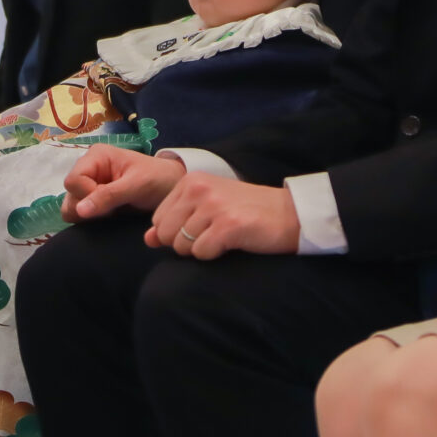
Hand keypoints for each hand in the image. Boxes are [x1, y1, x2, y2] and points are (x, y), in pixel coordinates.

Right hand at [61, 148, 183, 221]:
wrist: (173, 188)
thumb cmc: (158, 179)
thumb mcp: (136, 185)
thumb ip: (108, 196)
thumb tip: (79, 211)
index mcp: (96, 157)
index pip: (73, 181)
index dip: (86, 195)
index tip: (109, 204)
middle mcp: (89, 170)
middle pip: (70, 195)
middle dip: (88, 207)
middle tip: (113, 209)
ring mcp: (91, 186)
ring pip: (73, 208)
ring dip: (91, 215)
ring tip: (114, 213)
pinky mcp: (95, 202)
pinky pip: (82, 215)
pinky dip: (93, 220)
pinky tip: (112, 217)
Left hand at [146, 172, 299, 257]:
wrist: (289, 214)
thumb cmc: (245, 212)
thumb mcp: (206, 210)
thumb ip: (174, 222)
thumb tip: (147, 240)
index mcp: (190, 181)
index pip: (158, 221)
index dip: (177, 234)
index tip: (203, 227)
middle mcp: (198, 188)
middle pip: (166, 235)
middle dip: (186, 244)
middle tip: (214, 234)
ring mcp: (213, 205)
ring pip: (182, 246)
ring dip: (203, 249)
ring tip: (224, 236)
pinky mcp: (227, 225)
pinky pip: (201, 253)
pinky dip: (215, 255)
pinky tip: (232, 242)